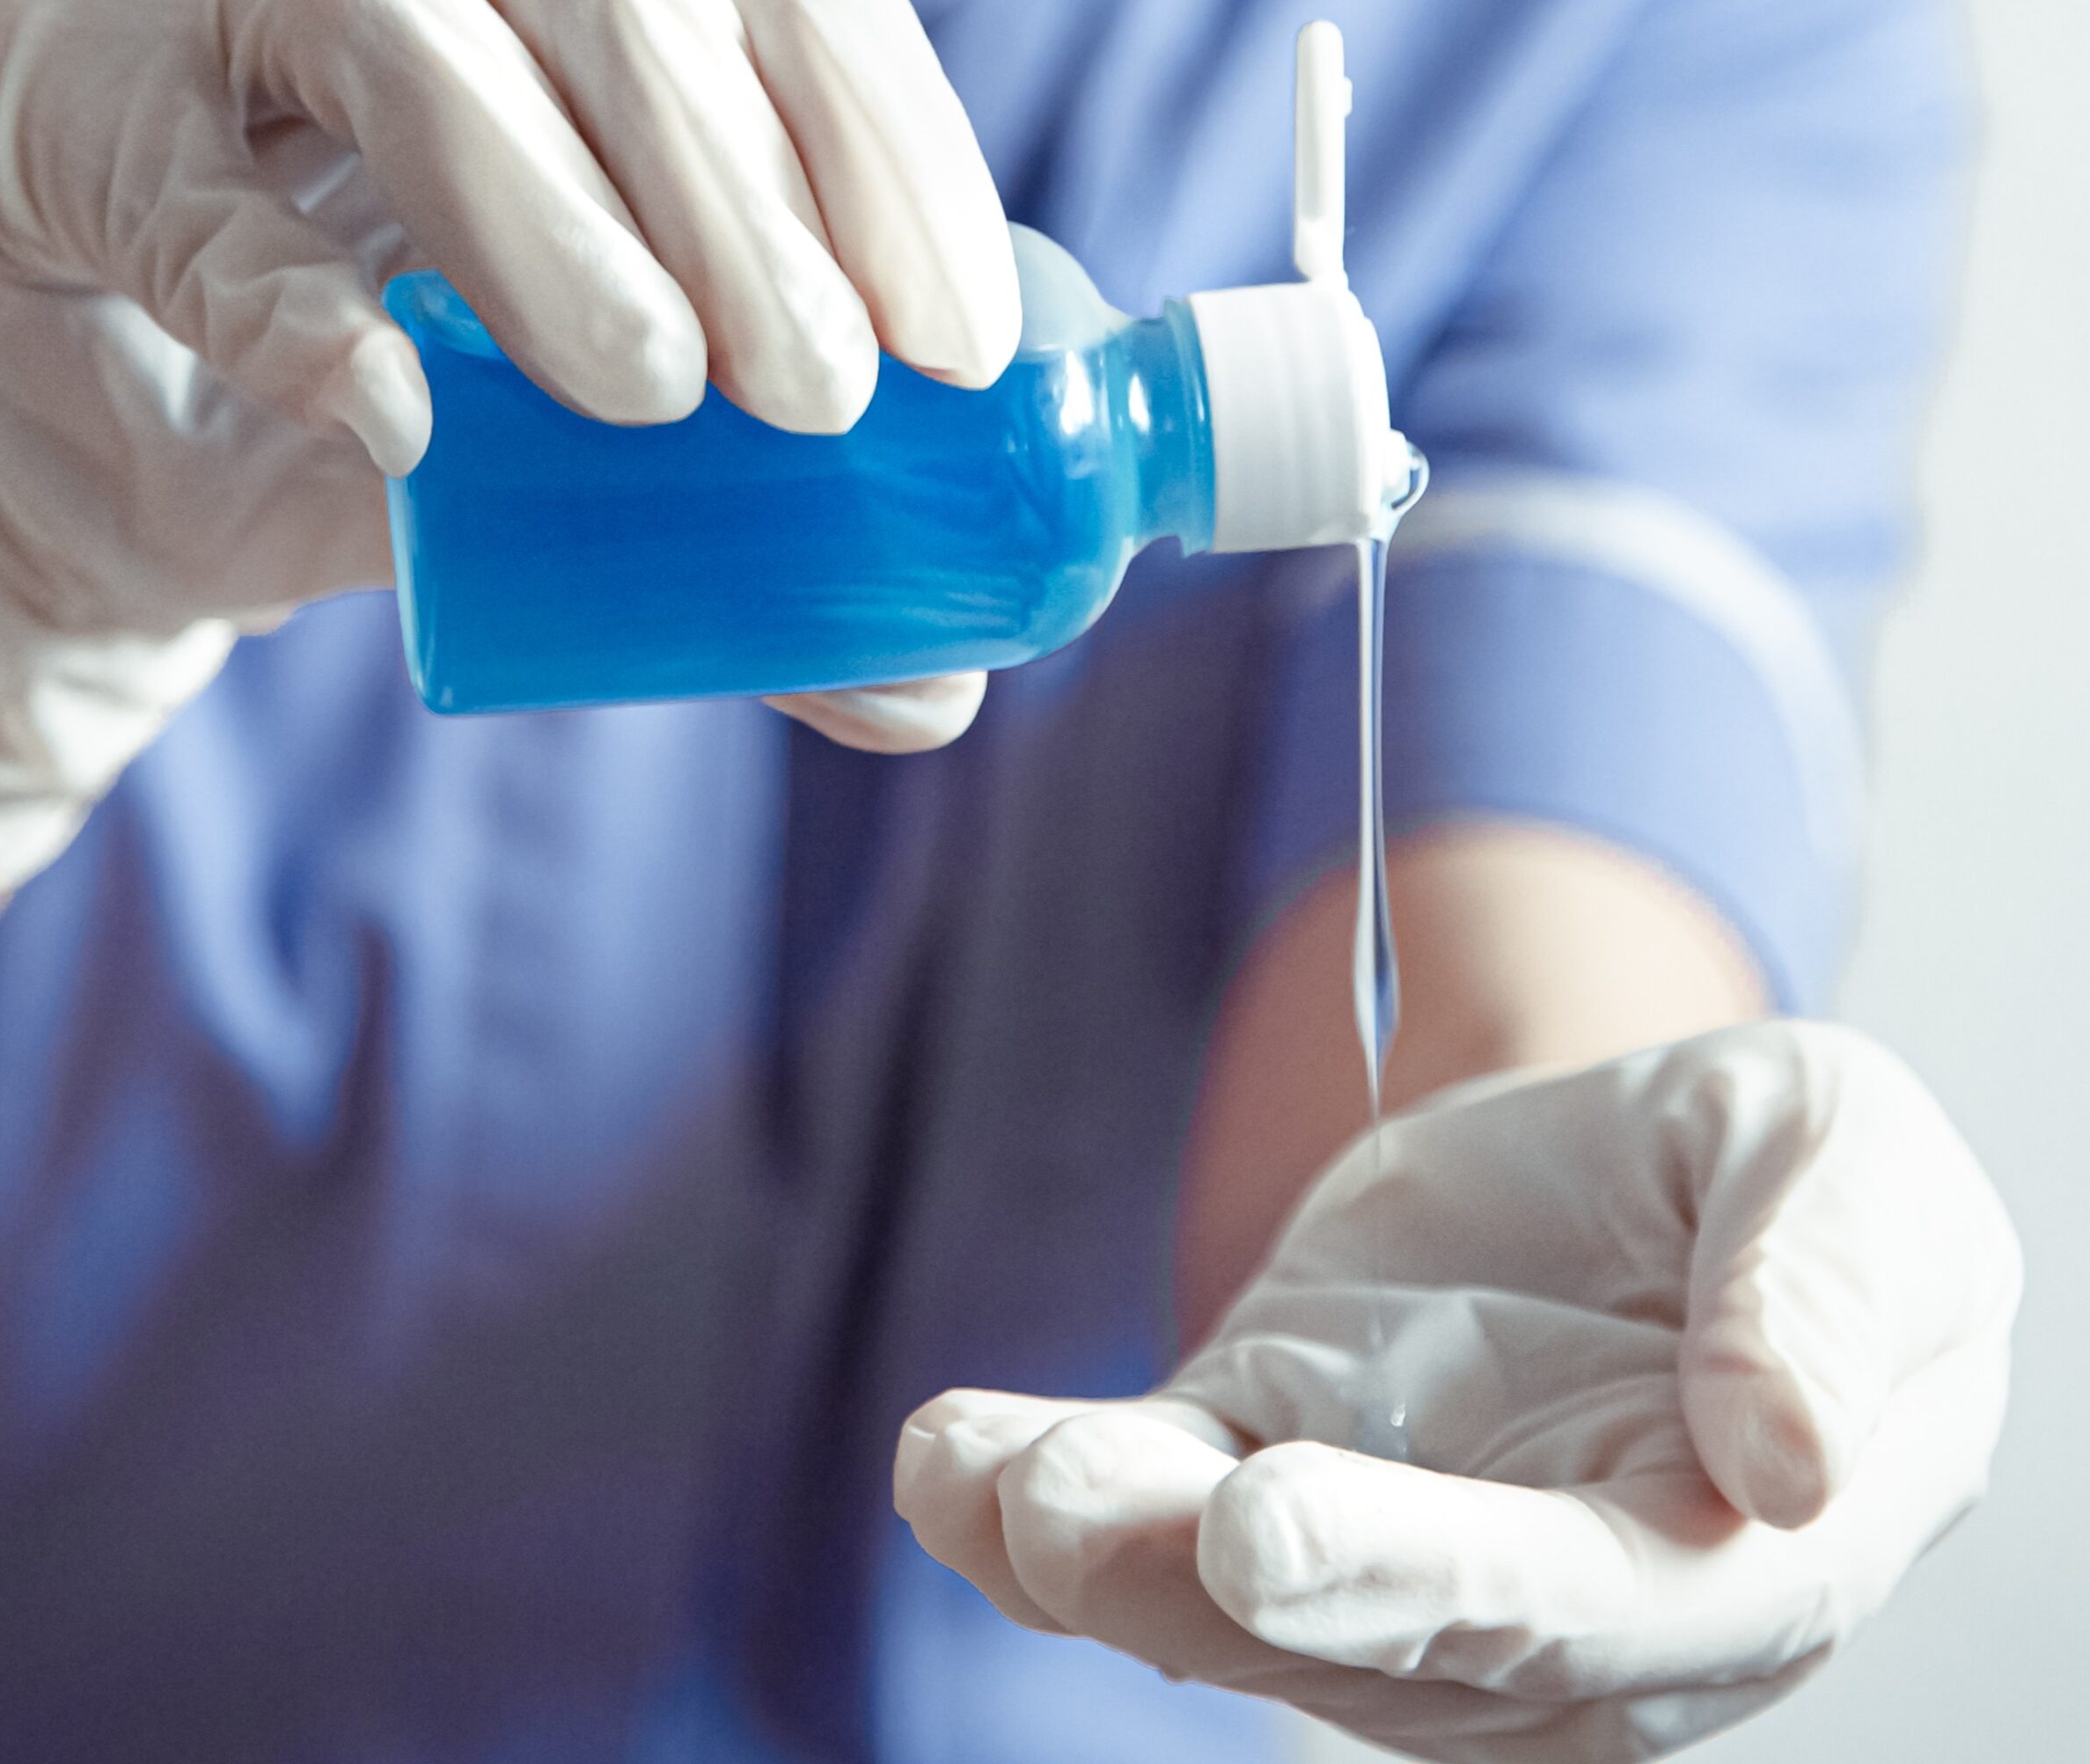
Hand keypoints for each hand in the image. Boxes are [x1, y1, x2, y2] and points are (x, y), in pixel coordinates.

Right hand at [0, 0, 1016, 904]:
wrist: (124, 417)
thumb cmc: (412, 377)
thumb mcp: (603, 442)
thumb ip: (756, 542)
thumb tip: (937, 696)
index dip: (893, 153)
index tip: (954, 348)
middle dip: (742, 204)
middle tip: (817, 400)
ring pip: (406, 34)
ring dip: (547, 219)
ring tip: (646, 396)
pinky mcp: (70, 96)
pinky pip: (182, 182)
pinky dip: (287, 299)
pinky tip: (386, 416)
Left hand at [896, 1023, 2020, 1761]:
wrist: (1667, 1165)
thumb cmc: (1791, 1187)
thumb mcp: (1850, 1171)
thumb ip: (1825, 1299)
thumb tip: (1784, 1462)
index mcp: (1712, 1556)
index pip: (1570, 1609)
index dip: (1419, 1582)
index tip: (1267, 1531)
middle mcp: (1533, 1594)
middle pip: (1368, 1633)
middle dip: (1210, 1589)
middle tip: (1068, 1515)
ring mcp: (1382, 1531)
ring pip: (1225, 1593)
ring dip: (1094, 1552)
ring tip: (972, 1478)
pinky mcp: (1275, 1441)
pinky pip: (1156, 1486)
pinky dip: (1045, 1484)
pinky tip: (948, 1455)